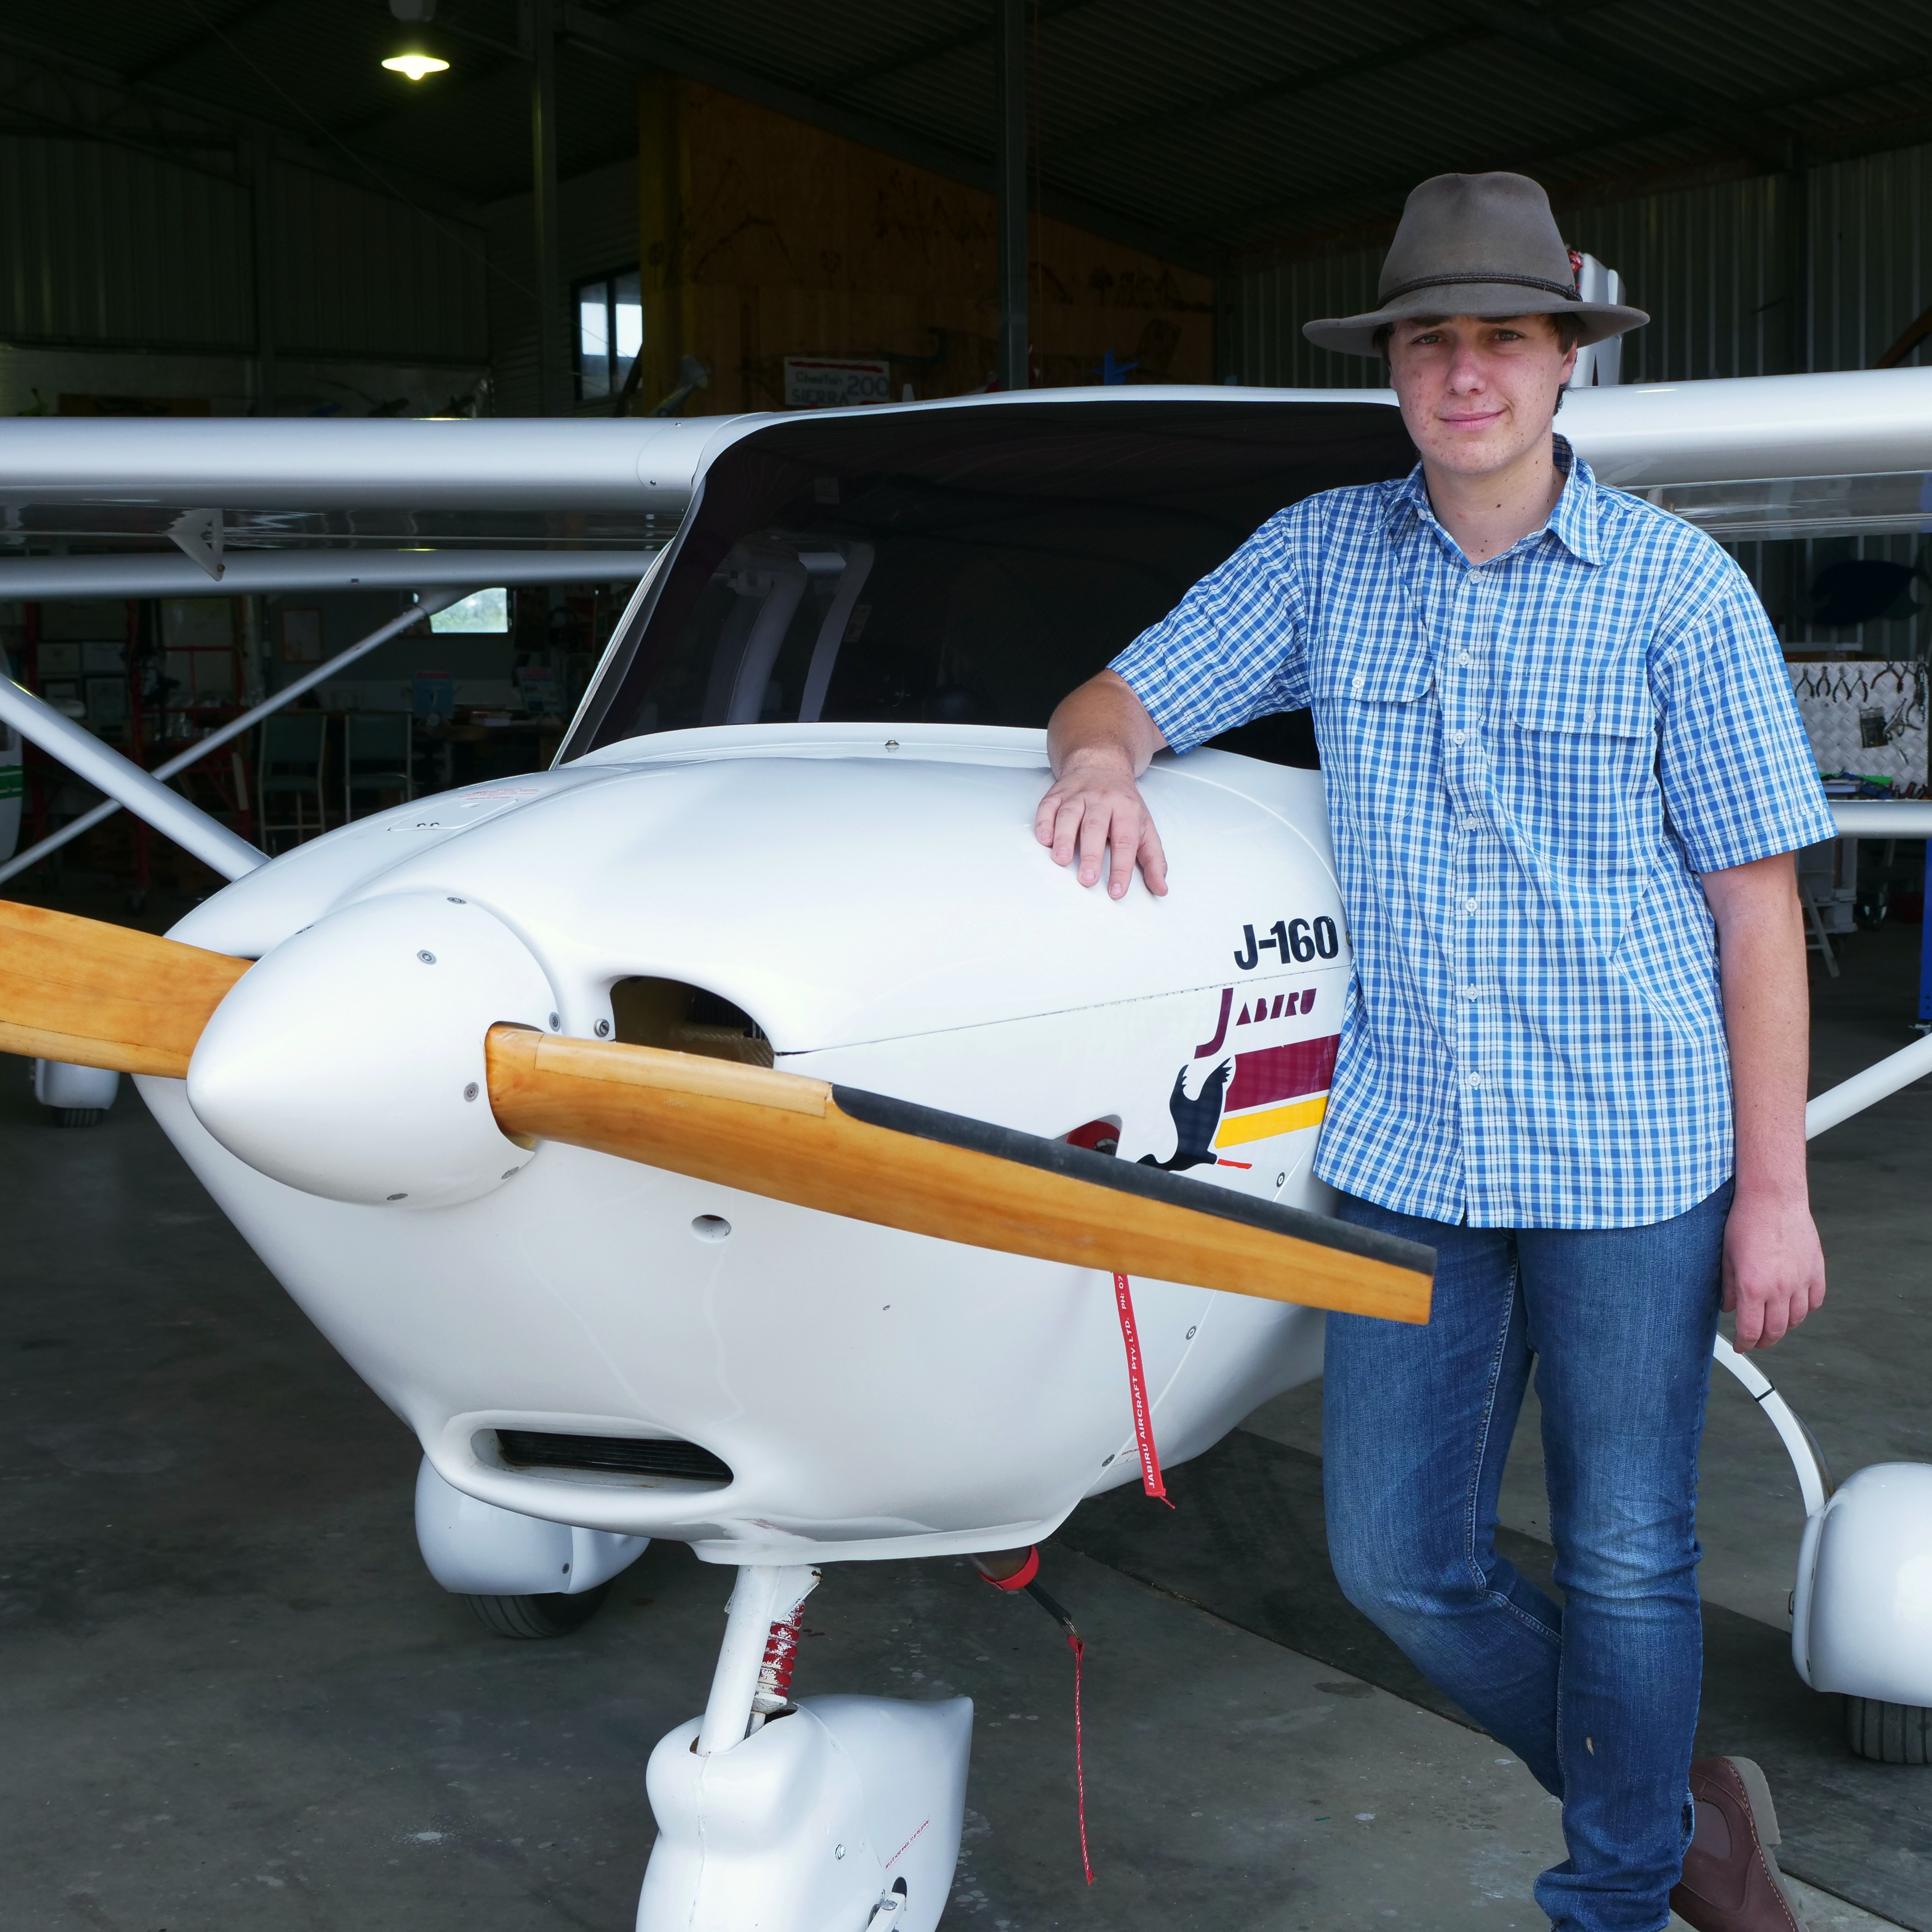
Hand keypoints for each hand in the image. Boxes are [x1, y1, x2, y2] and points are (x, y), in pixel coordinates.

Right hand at [1034, 749, 1168, 899]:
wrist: (1102, 764)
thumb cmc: (1122, 801)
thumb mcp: (1145, 827)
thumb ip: (1153, 860)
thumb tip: (1160, 888)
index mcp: (1126, 809)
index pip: (1125, 841)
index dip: (1121, 867)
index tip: (1116, 890)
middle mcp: (1101, 800)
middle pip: (1095, 827)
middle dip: (1091, 854)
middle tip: (1088, 879)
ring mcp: (1077, 796)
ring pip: (1069, 815)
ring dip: (1064, 838)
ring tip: (1061, 859)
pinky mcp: (1057, 794)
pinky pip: (1048, 807)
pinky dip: (1044, 823)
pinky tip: (1045, 840)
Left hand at [1721, 1188, 1825, 1349]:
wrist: (1773, 1198)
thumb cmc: (1745, 1222)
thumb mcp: (1726, 1256)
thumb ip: (1729, 1287)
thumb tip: (1730, 1308)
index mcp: (1753, 1287)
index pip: (1750, 1330)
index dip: (1744, 1344)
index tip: (1741, 1346)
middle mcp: (1779, 1288)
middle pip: (1776, 1330)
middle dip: (1764, 1341)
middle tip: (1757, 1341)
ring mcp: (1801, 1280)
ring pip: (1797, 1319)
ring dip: (1785, 1326)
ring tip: (1774, 1323)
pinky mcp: (1816, 1270)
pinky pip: (1815, 1301)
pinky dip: (1805, 1309)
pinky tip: (1795, 1306)